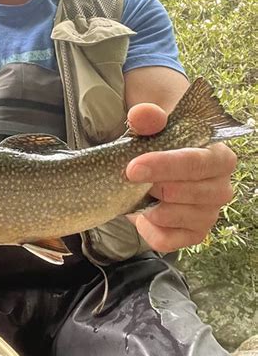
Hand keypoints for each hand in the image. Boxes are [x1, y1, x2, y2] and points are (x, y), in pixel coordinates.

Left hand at [125, 103, 236, 251]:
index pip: (197, 163)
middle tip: (133, 178)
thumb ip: (148, 117)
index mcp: (220, 157)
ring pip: (175, 217)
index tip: (132, 168)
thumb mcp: (154, 125)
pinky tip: (143, 214)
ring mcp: (210, 214)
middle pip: (186, 193)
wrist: (160, 162)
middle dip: (153, 187)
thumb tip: (141, 114)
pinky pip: (167, 241)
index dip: (164, 166)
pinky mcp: (194, 234)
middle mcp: (222, 188)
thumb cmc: (162, 141)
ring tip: (141, 192)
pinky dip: (149, 230)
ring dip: (150, 206)